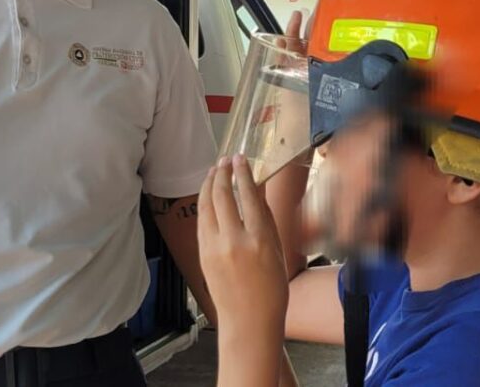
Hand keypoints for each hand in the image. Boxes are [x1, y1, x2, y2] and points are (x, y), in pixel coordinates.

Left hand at [198, 155, 288, 333]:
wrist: (248, 321)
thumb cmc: (271, 290)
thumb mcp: (278, 251)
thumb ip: (266, 219)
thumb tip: (257, 191)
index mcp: (260, 239)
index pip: (248, 195)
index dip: (242, 172)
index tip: (240, 158)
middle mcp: (235, 241)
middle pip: (223, 195)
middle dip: (222, 172)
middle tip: (225, 160)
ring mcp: (215, 248)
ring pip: (207, 205)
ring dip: (209, 184)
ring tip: (213, 171)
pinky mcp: (203, 255)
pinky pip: (202, 222)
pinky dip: (204, 204)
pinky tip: (207, 195)